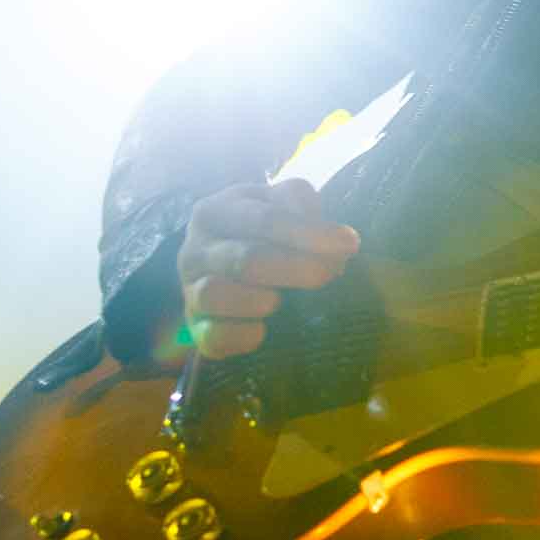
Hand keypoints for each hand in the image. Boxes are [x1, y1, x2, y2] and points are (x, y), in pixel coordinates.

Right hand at [176, 178, 359, 358]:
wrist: (231, 266)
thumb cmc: (264, 230)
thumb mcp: (281, 203)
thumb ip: (300, 203)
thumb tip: (326, 234)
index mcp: (216, 211)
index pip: (264, 219)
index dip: (309, 233)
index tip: (350, 244)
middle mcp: (194, 250)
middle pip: (245, 260)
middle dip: (296, 269)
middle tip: (332, 274)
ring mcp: (189, 291)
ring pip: (216, 295)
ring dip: (260, 300)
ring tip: (283, 301)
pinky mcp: (195, 329)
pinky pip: (212, 337)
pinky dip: (243, 335)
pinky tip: (265, 330)